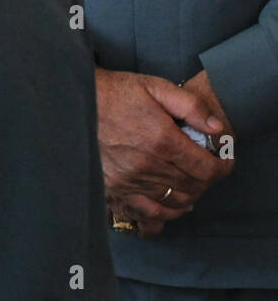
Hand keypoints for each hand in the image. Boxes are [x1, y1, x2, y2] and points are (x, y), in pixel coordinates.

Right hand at [96, 68, 234, 235]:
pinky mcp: (115, 187)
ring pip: (176, 200)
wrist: (76, 102)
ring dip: (192, 193)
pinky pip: (150, 211)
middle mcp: (147, 165)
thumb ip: (191, 107)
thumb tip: (217, 129)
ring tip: (194, 181)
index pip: (206, 168)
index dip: (223, 167)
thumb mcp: (157, 87)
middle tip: (208, 166)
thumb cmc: (117, 93)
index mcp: (161, 140)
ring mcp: (130, 180)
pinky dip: (169, 212)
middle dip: (208, 178)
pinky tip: (178, 204)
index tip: (225, 161)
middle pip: (194, 186)